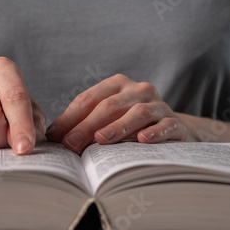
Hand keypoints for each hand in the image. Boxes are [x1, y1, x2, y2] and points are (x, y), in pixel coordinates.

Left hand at [46, 74, 194, 151]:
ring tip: (101, 140)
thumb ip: (83, 123)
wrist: (173, 129)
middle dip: (88, 125)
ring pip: (137, 113)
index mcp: (117, 85)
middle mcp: (138, 90)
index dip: (71, 117)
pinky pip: (165, 125)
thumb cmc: (130, 125)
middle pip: (110, 106)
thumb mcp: (107, 119)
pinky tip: (142, 140)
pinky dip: (154, 132)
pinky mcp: (175, 122)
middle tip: (71, 144)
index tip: (56, 136)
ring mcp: (158, 105)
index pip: (90, 99)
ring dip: (118, 127)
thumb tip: (54, 137)